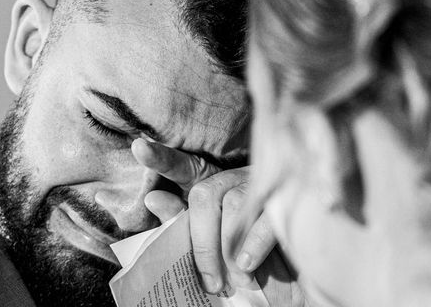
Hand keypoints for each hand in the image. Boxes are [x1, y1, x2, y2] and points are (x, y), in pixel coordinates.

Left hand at [131, 138, 277, 293]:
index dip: (162, 158)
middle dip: (202, 242)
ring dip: (229, 248)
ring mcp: (261, 188)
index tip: (139, 147)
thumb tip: (153, 198)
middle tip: (209, 281)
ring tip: (234, 280)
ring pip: (234, 205)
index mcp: (212, 188)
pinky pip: (265, 218)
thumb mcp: (209, 247)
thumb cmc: (244, 262)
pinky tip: (248, 265)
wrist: (291, 282)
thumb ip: (182, 226)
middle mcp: (234, 181)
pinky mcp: (287, 202)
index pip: (183, 168)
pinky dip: (253, 244)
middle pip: (205, 194)